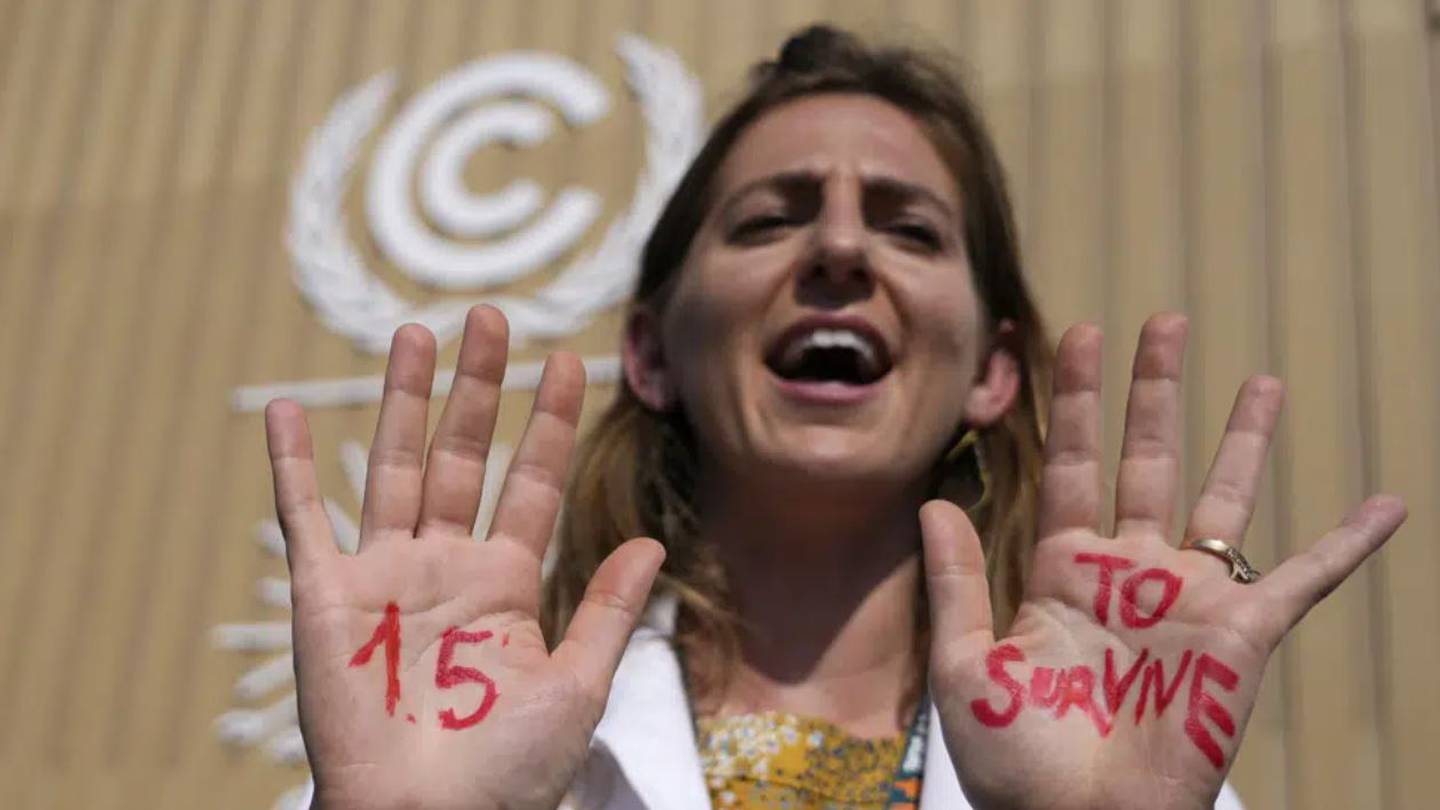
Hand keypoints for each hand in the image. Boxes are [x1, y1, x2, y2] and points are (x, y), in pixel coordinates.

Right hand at [265, 306, 664, 809]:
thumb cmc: (507, 773)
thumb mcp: (577, 685)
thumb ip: (608, 609)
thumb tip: (650, 539)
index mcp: (505, 585)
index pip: (531, 482)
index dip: (549, 421)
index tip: (570, 360)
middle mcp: (444, 569)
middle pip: (461, 456)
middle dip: (477, 387)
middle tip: (490, 316)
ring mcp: (383, 578)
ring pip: (391, 466)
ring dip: (400, 399)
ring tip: (415, 331)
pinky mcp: (324, 598)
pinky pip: (303, 518)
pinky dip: (291, 464)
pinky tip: (286, 408)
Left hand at [922, 314, 1405, 809]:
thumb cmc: (1016, 766)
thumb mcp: (967, 667)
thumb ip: (956, 582)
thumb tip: (935, 501)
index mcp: (1061, 572)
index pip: (1072, 464)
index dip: (1075, 400)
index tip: (1079, 336)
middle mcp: (1128, 573)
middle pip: (1146, 458)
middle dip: (1154, 391)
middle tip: (1164, 322)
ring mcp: (1187, 599)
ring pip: (1224, 499)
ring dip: (1243, 440)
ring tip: (1262, 378)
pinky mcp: (1240, 637)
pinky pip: (1305, 578)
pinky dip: (1348, 543)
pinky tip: (1386, 504)